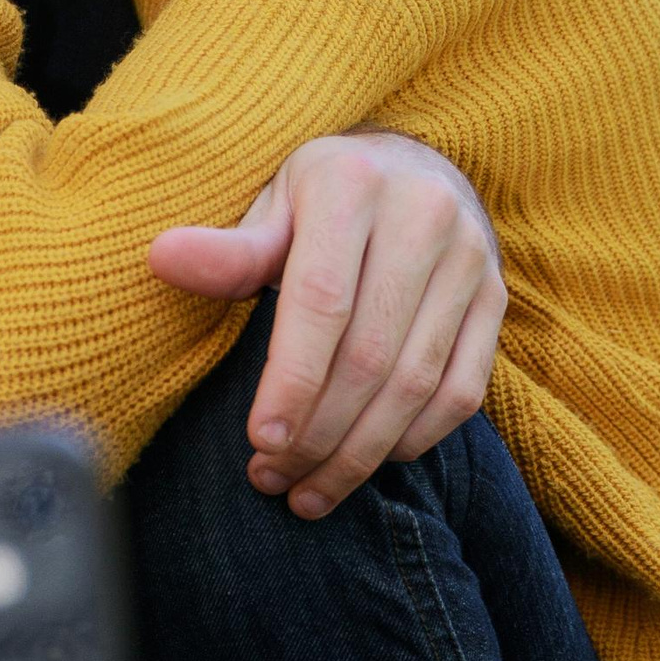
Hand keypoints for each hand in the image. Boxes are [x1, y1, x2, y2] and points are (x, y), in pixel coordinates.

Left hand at [147, 129, 504, 515]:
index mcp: (352, 184)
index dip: (291, 382)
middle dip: (318, 434)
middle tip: (273, 478)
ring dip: (360, 453)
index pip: (321, 303)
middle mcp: (423, 214)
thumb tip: (162, 258)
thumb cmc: (320, 200)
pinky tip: (365, 462)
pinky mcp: (497, 298)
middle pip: (369, 354)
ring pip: (417, 382)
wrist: (414, 168)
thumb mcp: (271, 208)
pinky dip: (412, 439)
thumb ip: (229, 251)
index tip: (259, 443)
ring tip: (309, 492)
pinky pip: (462, 391)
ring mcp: (470, 259)